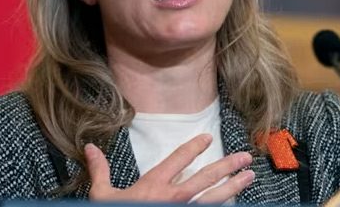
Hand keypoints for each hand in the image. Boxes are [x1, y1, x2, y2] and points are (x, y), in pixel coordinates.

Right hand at [84, 133, 253, 203]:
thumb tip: (90, 148)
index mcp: (154, 185)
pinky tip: (234, 204)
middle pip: (206, 177)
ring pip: (215, 197)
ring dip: (234, 186)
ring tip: (249, 177)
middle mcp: (174, 198)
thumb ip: (100, 170)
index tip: (206, 139)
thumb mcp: (103, 196)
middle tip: (244, 157)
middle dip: (227, 165)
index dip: (194, 147)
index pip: (178, 159)